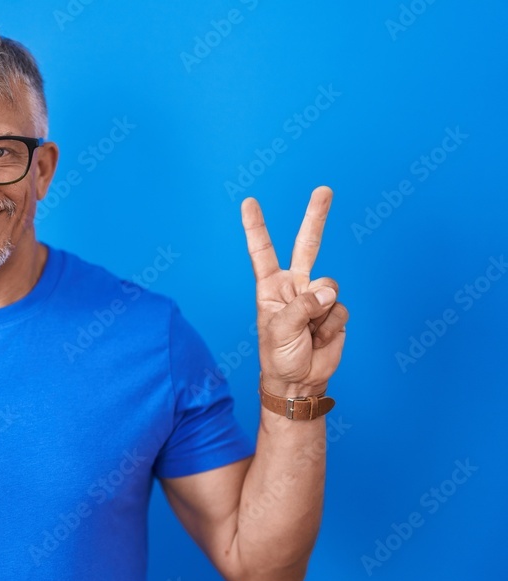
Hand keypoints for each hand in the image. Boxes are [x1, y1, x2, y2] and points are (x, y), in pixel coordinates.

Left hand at [241, 186, 348, 397]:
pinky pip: (341, 309)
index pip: (263, 251)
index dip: (256, 227)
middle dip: (316, 217)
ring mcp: (316, 297)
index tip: (249, 202)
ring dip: (321, 313)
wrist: (300, 381)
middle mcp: (294, 286)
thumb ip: (303, 306)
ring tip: (308, 333)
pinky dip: (332, 326)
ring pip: (330, 287)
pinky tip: (321, 338)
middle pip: (308, 245)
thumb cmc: (278, 356)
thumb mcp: (280, 330)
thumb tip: (329, 290)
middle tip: (324, 190)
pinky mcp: (335, 311)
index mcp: (271, 287)